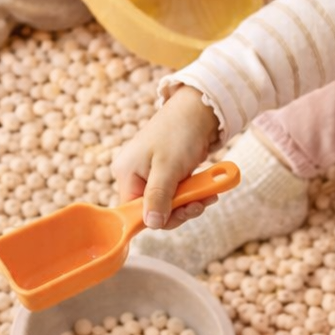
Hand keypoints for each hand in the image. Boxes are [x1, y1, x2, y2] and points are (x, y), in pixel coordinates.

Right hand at [111, 86, 221, 228]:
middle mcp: (134, 175)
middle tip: (200, 203)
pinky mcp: (165, 172)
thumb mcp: (168, 168)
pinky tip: (207, 189)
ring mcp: (150, 174)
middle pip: (153, 210)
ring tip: (208, 194)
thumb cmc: (179, 132)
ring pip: (168, 203)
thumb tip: (152, 224)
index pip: (133, 212)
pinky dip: (192, 193)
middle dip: (179, 210)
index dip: (157, 219)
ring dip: (190, 202)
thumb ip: (158, 198)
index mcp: (126, 174)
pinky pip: (176, 193)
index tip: (181, 214)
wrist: (198, 109)